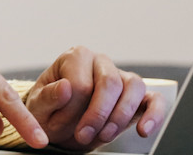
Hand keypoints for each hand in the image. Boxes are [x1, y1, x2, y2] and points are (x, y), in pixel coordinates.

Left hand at [24, 46, 168, 150]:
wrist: (59, 124)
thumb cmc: (49, 110)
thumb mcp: (38, 106)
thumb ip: (48, 96)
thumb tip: (66, 87)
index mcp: (76, 57)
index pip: (81, 82)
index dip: (72, 109)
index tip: (60, 123)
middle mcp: (101, 62)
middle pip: (110, 82)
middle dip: (97, 115)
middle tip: (83, 136)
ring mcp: (122, 77)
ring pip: (134, 87)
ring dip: (120, 116)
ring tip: (104, 136)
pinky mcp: (137, 97)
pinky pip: (154, 99)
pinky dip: (154, 114)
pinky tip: (144, 130)